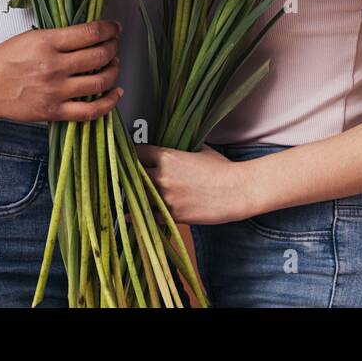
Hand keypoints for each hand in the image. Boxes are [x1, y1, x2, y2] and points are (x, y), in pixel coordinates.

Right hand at [0, 21, 123, 123]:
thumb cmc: (3, 60)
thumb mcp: (30, 38)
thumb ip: (59, 37)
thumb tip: (89, 35)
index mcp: (47, 43)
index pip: (90, 33)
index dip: (109, 29)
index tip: (114, 28)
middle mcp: (54, 66)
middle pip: (99, 55)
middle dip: (113, 48)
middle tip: (114, 45)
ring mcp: (55, 91)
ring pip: (100, 81)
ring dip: (114, 70)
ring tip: (114, 64)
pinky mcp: (54, 111)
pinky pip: (91, 110)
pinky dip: (109, 102)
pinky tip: (116, 93)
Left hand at [134, 142, 253, 224]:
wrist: (237, 191)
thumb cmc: (222, 169)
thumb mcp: (200, 149)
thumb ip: (181, 147)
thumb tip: (173, 144)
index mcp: (168, 156)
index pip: (137, 152)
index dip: (131, 154)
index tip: (127, 156)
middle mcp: (162, 176)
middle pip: (132, 174)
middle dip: (128, 175)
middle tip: (124, 176)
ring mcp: (166, 197)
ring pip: (136, 196)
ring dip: (132, 195)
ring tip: (127, 196)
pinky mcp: (172, 214)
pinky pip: (148, 216)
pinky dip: (139, 216)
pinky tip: (130, 217)